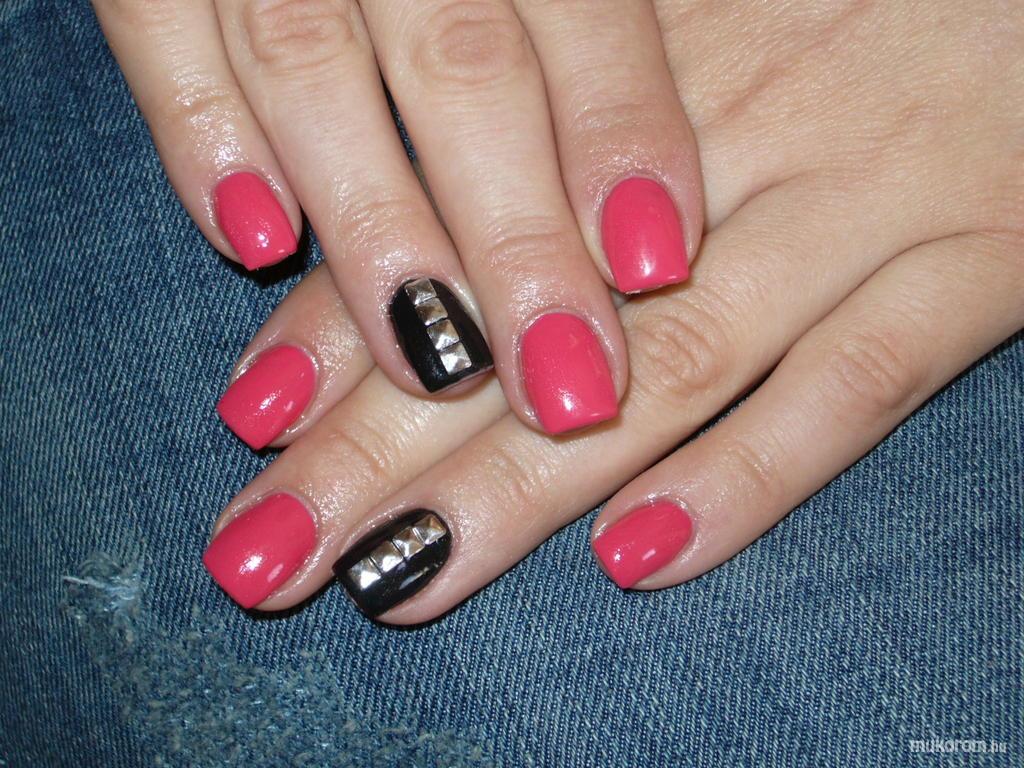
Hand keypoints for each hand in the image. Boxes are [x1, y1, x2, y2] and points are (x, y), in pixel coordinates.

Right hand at [92, 0, 703, 433]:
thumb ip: (589, 31)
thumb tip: (654, 212)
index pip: (583, 11)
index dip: (620, 139)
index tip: (658, 271)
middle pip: (462, 67)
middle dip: (512, 240)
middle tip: (564, 389)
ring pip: (313, 64)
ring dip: (374, 230)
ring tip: (431, 360)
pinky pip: (153, 19)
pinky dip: (198, 130)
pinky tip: (248, 237)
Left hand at [200, 0, 1023, 618]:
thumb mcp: (684, 31)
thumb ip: (562, 129)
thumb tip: (435, 237)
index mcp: (634, 89)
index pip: (458, 223)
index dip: (340, 327)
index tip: (249, 423)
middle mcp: (729, 159)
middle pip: (527, 325)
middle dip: (380, 447)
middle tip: (266, 551)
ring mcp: (862, 208)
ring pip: (666, 371)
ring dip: (518, 489)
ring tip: (397, 576)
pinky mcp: (982, 260)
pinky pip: (856, 388)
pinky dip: (750, 481)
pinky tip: (637, 556)